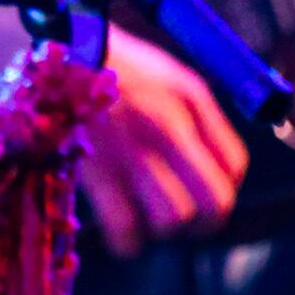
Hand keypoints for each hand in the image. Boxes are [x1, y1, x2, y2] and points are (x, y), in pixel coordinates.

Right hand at [73, 23, 249, 259]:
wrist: (60, 53)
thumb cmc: (120, 67)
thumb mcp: (174, 77)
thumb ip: (205, 120)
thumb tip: (228, 170)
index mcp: (190, 100)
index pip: (234, 166)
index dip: (226, 185)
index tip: (206, 189)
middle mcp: (167, 128)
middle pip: (214, 202)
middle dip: (206, 219)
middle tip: (189, 218)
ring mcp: (131, 152)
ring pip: (172, 220)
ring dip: (166, 227)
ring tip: (150, 216)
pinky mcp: (95, 172)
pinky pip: (125, 230)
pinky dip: (129, 241)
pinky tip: (124, 230)